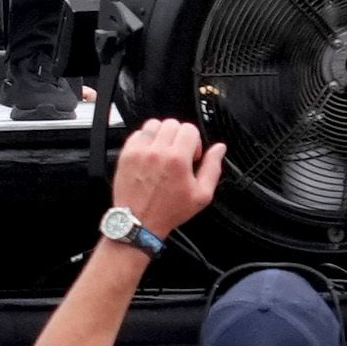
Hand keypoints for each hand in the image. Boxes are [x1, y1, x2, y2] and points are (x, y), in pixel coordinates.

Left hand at [111, 118, 220, 237]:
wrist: (139, 221)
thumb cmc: (169, 211)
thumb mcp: (201, 195)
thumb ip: (213, 168)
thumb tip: (220, 148)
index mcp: (178, 160)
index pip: (189, 128)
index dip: (195, 141)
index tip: (192, 155)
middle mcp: (157, 151)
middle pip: (172, 123)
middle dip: (179, 137)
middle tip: (179, 154)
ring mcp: (139, 151)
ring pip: (154, 124)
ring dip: (162, 134)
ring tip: (164, 152)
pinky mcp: (126, 154)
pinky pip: (138, 133)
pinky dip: (146, 139)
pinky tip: (150, 154)